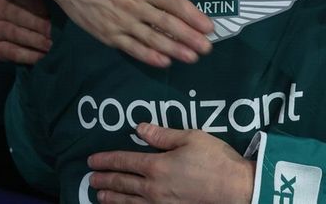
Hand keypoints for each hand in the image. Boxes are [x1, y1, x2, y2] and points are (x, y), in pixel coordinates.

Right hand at [0, 0, 213, 67]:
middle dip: (190, 38)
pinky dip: (148, 57)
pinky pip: (131, 48)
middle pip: (167, 26)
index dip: (194, 17)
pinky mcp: (106, 34)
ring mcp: (119, 23)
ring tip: (192, 58)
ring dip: (174, 50)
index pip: (175, 5)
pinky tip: (164, 62)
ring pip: (152, 40)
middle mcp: (134, 7)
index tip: (210, 27)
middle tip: (207, 49)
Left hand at [88, 123, 254, 203]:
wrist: (234, 189)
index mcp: (157, 165)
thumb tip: (140, 128)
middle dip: (105, 179)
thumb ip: (163, 135)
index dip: (107, 160)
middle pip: (122, 183)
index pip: (125, 161)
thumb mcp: (192, 138)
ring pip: (127, 201)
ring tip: (99, 195)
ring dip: (111, 197)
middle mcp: (152, 188)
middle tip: (91, 178)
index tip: (92, 160)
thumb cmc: (215, 160)